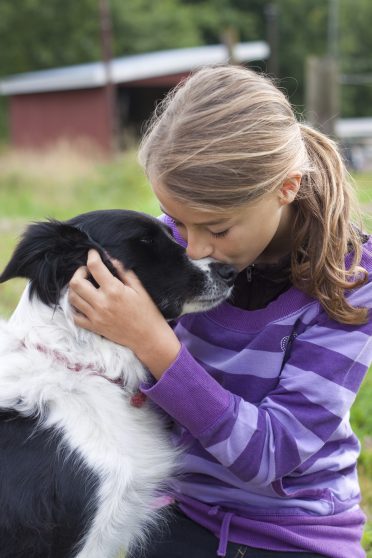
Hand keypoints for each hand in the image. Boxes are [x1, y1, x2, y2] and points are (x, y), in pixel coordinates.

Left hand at [68, 250, 180, 378]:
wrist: (148, 337)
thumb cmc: (147, 312)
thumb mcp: (139, 289)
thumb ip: (124, 272)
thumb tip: (111, 258)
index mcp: (114, 290)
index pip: (94, 267)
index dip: (92, 256)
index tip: (93, 253)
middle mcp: (101, 303)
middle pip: (76, 282)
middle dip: (79, 272)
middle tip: (87, 271)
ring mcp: (95, 316)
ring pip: (72, 298)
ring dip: (75, 288)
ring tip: (84, 286)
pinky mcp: (93, 327)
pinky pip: (75, 316)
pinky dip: (75, 308)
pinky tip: (83, 302)